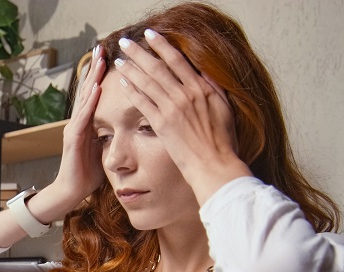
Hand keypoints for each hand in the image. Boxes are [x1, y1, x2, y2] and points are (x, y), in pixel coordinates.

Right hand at [35, 45, 109, 218]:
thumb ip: (110, 136)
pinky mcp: (73, 139)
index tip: (110, 57)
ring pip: (85, 99)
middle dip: (95, 69)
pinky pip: (83, 117)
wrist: (70, 192)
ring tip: (100, 61)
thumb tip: (126, 128)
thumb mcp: (103, 150)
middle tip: (101, 48)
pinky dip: (90, 102)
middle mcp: (78, 122)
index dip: (101, 76)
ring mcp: (73, 129)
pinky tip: (97, 89)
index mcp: (87, 124)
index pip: (95, 95)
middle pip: (88, 90)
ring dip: (93, 79)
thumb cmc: (87, 174)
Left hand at [113, 30, 250, 203]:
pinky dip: (132, 90)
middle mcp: (186, 94)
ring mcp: (173, 108)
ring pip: (147, 82)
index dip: (161, 45)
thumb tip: (204, 72)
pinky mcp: (162, 124)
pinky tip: (122, 82)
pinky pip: (143, 103)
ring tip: (119, 60)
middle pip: (158, 67)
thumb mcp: (224, 108)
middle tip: (126, 42)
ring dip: (131, 69)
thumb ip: (213, 88)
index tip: (150, 35)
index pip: (177, 60)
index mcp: (202, 88)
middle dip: (139, 52)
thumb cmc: (222, 141)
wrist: (214, 164)